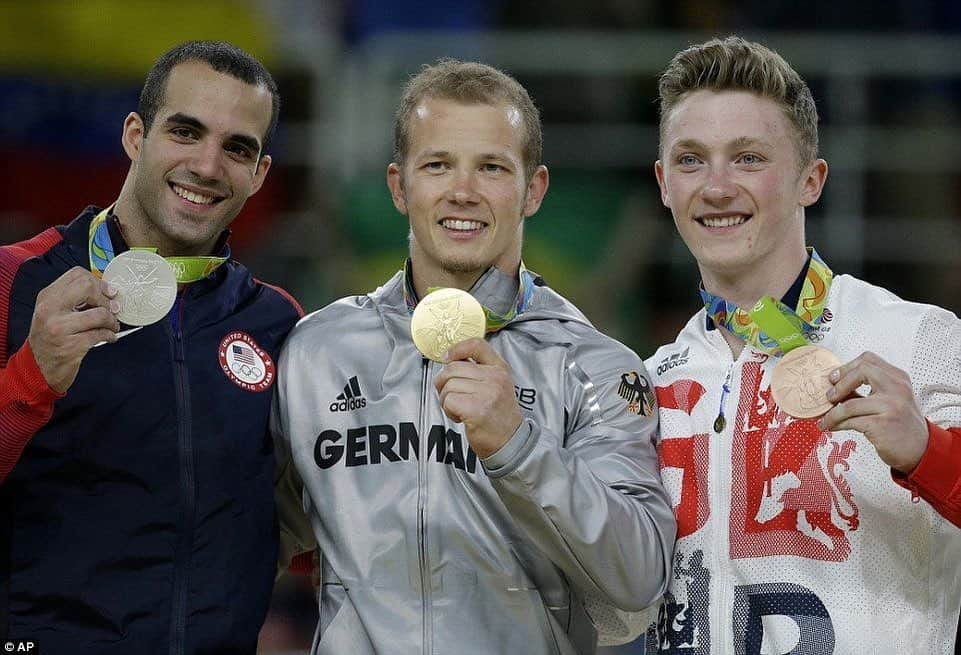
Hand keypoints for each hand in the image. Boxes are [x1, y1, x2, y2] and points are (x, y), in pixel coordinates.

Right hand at [27, 267, 119, 392]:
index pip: (77, 275)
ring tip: (112, 326)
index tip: (109, 292)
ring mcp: (59, 328)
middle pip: (87, 286)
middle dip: (106, 298)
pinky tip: (109, 337)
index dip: (99, 282)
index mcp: (47, 297)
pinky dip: (110, 335)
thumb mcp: (55, 313)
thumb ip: (75, 300)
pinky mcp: (71, 346)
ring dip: (112, 321)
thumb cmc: (51, 339)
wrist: (38, 368)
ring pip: (99, 313)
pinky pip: (100, 334)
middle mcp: (50, 309)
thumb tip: (108, 292)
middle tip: (114, 308)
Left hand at [433, 338, 522, 458]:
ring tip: (460, 409)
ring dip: (446, 400)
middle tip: (452, 396)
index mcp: (500, 368)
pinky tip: (460, 417)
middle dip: (444, 383)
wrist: (510, 442)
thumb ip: (478, 371)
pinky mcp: (477, 409)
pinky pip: (448, 401)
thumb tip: (450, 360)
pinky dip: (448, 410)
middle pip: (452, 368)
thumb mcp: (496, 385)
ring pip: (448, 385)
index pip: (476, 344)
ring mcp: (487, 392)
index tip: (448, 359)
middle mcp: (495, 377)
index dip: (456, 349)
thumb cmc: (498, 415)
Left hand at [818, 351, 927, 473]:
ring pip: (850, 404)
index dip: (846, 367)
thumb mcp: (891, 399)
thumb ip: (869, 389)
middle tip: (828, 397)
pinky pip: (850, 421)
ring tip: (825, 419)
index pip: (868, 360)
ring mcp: (891, 406)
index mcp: (898, 378)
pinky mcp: (882, 425)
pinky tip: (832, 427)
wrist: (920, 450)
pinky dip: (836, 424)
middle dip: (839, 384)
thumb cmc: (900, 424)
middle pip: (861, 371)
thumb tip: (834, 386)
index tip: (833, 378)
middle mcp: (898, 388)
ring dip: (832, 413)